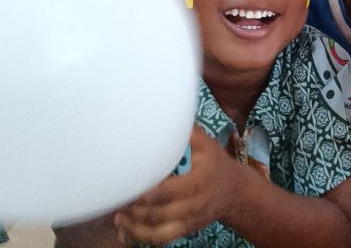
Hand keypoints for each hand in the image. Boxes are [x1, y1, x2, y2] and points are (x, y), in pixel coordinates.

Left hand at [114, 127, 238, 245]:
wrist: (234, 191)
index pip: (170, 190)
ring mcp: (191, 220)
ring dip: (135, 226)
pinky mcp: (186, 230)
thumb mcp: (207, 145)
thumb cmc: (214, 163)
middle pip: (161, 212)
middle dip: (135, 209)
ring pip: (160, 231)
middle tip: (115, 199)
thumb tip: (161, 115)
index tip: (127, 184)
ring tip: (118, 215)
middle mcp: (197, 203)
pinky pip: (162, 239)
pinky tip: (127, 228)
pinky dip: (143, 237)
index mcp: (201, 179)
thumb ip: (187, 133)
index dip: (147, 192)